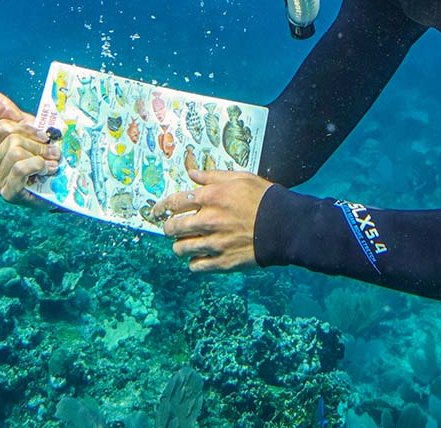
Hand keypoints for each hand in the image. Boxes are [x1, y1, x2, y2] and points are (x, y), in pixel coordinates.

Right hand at [0, 87, 60, 207]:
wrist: (61, 184)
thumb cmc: (42, 155)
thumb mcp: (27, 130)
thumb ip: (6, 111)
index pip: (4, 127)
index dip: (29, 128)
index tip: (45, 135)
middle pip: (12, 140)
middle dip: (38, 144)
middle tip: (54, 151)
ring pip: (16, 153)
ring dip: (41, 155)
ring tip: (53, 162)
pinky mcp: (7, 194)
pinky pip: (20, 168)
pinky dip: (38, 165)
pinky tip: (48, 171)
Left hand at [153, 169, 272, 271]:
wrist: (285, 225)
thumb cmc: (264, 198)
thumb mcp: (239, 178)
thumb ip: (212, 176)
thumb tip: (192, 173)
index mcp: (210, 197)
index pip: (174, 202)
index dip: (160, 207)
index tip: (155, 211)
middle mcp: (208, 220)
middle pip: (173, 227)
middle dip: (168, 228)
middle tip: (171, 229)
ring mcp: (214, 243)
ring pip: (181, 249)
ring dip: (179, 247)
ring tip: (184, 245)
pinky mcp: (222, 262)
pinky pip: (196, 267)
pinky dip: (194, 263)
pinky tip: (199, 258)